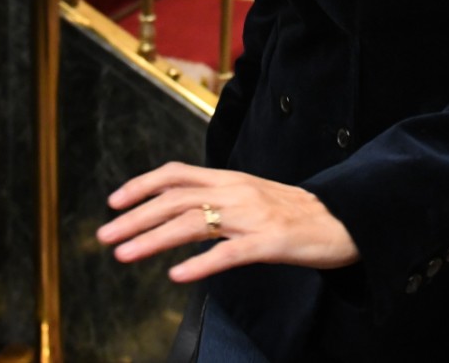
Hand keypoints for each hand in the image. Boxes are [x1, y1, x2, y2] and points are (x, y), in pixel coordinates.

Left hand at [97, 162, 358, 281]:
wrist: (344, 219)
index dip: (141, 185)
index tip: (113, 202)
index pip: (177, 174)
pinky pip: (229, 253)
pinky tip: (177, 276)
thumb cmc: (296, 213)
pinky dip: (200, 264)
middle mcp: (236, 192)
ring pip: (193, 223)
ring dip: (153, 239)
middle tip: (104, 236)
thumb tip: (178, 208)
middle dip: (135, 217)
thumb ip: (218, 199)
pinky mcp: (270, 242)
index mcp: (231, 180)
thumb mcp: (252, 196)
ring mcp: (253, 217)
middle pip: (176, 199)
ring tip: (125, 254)